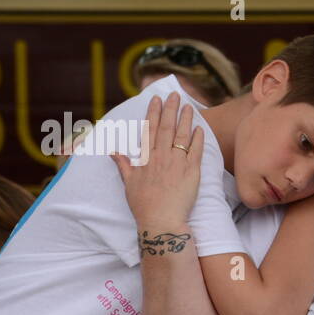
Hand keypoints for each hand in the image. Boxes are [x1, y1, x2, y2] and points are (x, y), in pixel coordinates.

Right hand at [109, 91, 202, 227]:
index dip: (153, 113)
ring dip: (185, 119)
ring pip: (181, 136)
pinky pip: (196, 151)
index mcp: (145, 158)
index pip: (149, 129)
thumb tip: (114, 152)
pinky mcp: (192, 172)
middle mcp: (161, 157)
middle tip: (175, 94)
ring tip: (189, 106)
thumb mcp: (129, 183)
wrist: (160, 220)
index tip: (156, 99)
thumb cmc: (143, 204)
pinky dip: (198, 138)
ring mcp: (177, 163)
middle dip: (170, 109)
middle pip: (166, 127)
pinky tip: (200, 128)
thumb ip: (124, 165)